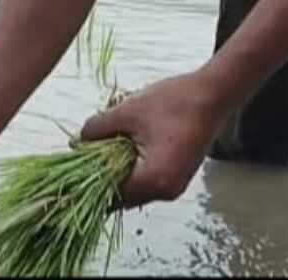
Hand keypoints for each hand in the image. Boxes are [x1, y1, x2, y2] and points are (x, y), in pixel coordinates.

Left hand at [78, 72, 225, 208]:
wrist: (212, 94)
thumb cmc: (174, 102)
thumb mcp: (128, 111)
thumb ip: (98, 129)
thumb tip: (77, 142)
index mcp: (153, 181)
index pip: (109, 194)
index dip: (89, 180)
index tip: (74, 166)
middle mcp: (165, 192)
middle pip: (121, 194)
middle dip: (103, 174)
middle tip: (90, 150)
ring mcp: (174, 186)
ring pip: (134, 186)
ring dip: (119, 169)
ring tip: (110, 142)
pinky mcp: (178, 176)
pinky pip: (148, 179)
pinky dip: (134, 166)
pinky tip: (129, 143)